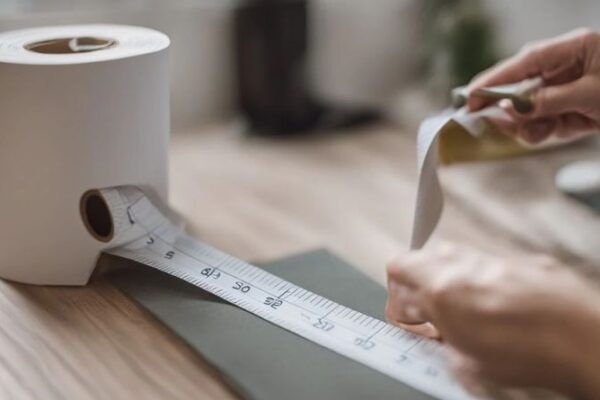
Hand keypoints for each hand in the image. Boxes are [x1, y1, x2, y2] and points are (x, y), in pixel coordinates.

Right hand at [385, 243, 599, 397]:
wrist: (583, 339)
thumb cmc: (530, 355)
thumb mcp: (468, 365)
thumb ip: (442, 342)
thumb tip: (439, 336)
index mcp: (440, 292)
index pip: (395, 279)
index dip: (398, 305)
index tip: (412, 322)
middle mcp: (459, 266)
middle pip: (413, 260)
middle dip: (414, 285)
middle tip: (429, 312)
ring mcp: (488, 258)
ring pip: (447, 255)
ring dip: (444, 277)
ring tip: (462, 306)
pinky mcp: (516, 258)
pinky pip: (482, 262)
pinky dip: (478, 278)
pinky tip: (497, 303)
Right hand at [467, 28, 599, 142]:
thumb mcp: (591, 94)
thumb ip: (549, 101)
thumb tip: (509, 107)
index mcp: (573, 49)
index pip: (524, 61)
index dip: (494, 79)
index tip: (470, 97)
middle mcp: (565, 67)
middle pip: (519, 86)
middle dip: (509, 108)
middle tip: (498, 123)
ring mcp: (564, 90)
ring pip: (526, 110)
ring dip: (530, 125)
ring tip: (547, 129)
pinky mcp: (567, 110)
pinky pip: (541, 124)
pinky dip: (544, 132)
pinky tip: (561, 129)